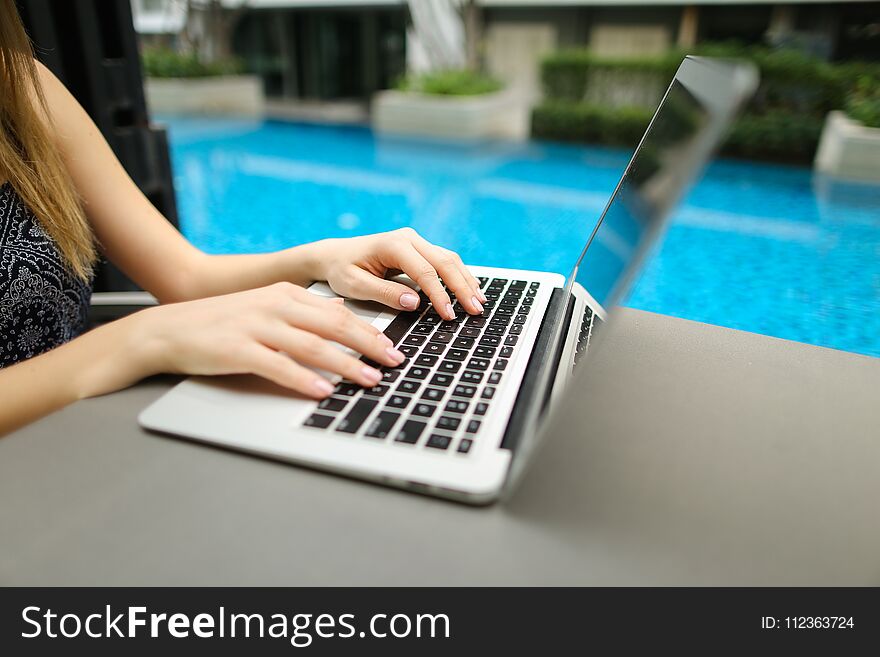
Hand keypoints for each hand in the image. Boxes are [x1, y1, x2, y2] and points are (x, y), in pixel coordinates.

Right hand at [133, 282, 404, 397]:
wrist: (169, 328)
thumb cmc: (222, 324)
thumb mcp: (266, 308)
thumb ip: (303, 313)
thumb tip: (341, 318)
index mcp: (286, 295)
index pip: (338, 313)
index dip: (370, 330)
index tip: (393, 346)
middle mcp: (276, 307)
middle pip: (334, 326)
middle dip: (370, 345)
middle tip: (395, 362)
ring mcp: (257, 327)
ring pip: (313, 346)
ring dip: (347, 365)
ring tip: (370, 380)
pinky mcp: (238, 350)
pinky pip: (278, 366)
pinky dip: (303, 379)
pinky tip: (323, 391)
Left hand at [306, 228, 486, 320]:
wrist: (335, 255)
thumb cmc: (342, 270)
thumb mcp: (355, 286)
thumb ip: (384, 293)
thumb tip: (414, 302)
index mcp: (393, 245)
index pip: (425, 272)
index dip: (440, 295)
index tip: (450, 315)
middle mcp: (408, 239)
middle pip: (444, 262)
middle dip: (462, 287)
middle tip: (476, 309)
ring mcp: (416, 242)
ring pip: (449, 259)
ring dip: (466, 280)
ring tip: (479, 302)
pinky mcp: (419, 249)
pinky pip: (444, 261)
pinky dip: (459, 276)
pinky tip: (470, 289)